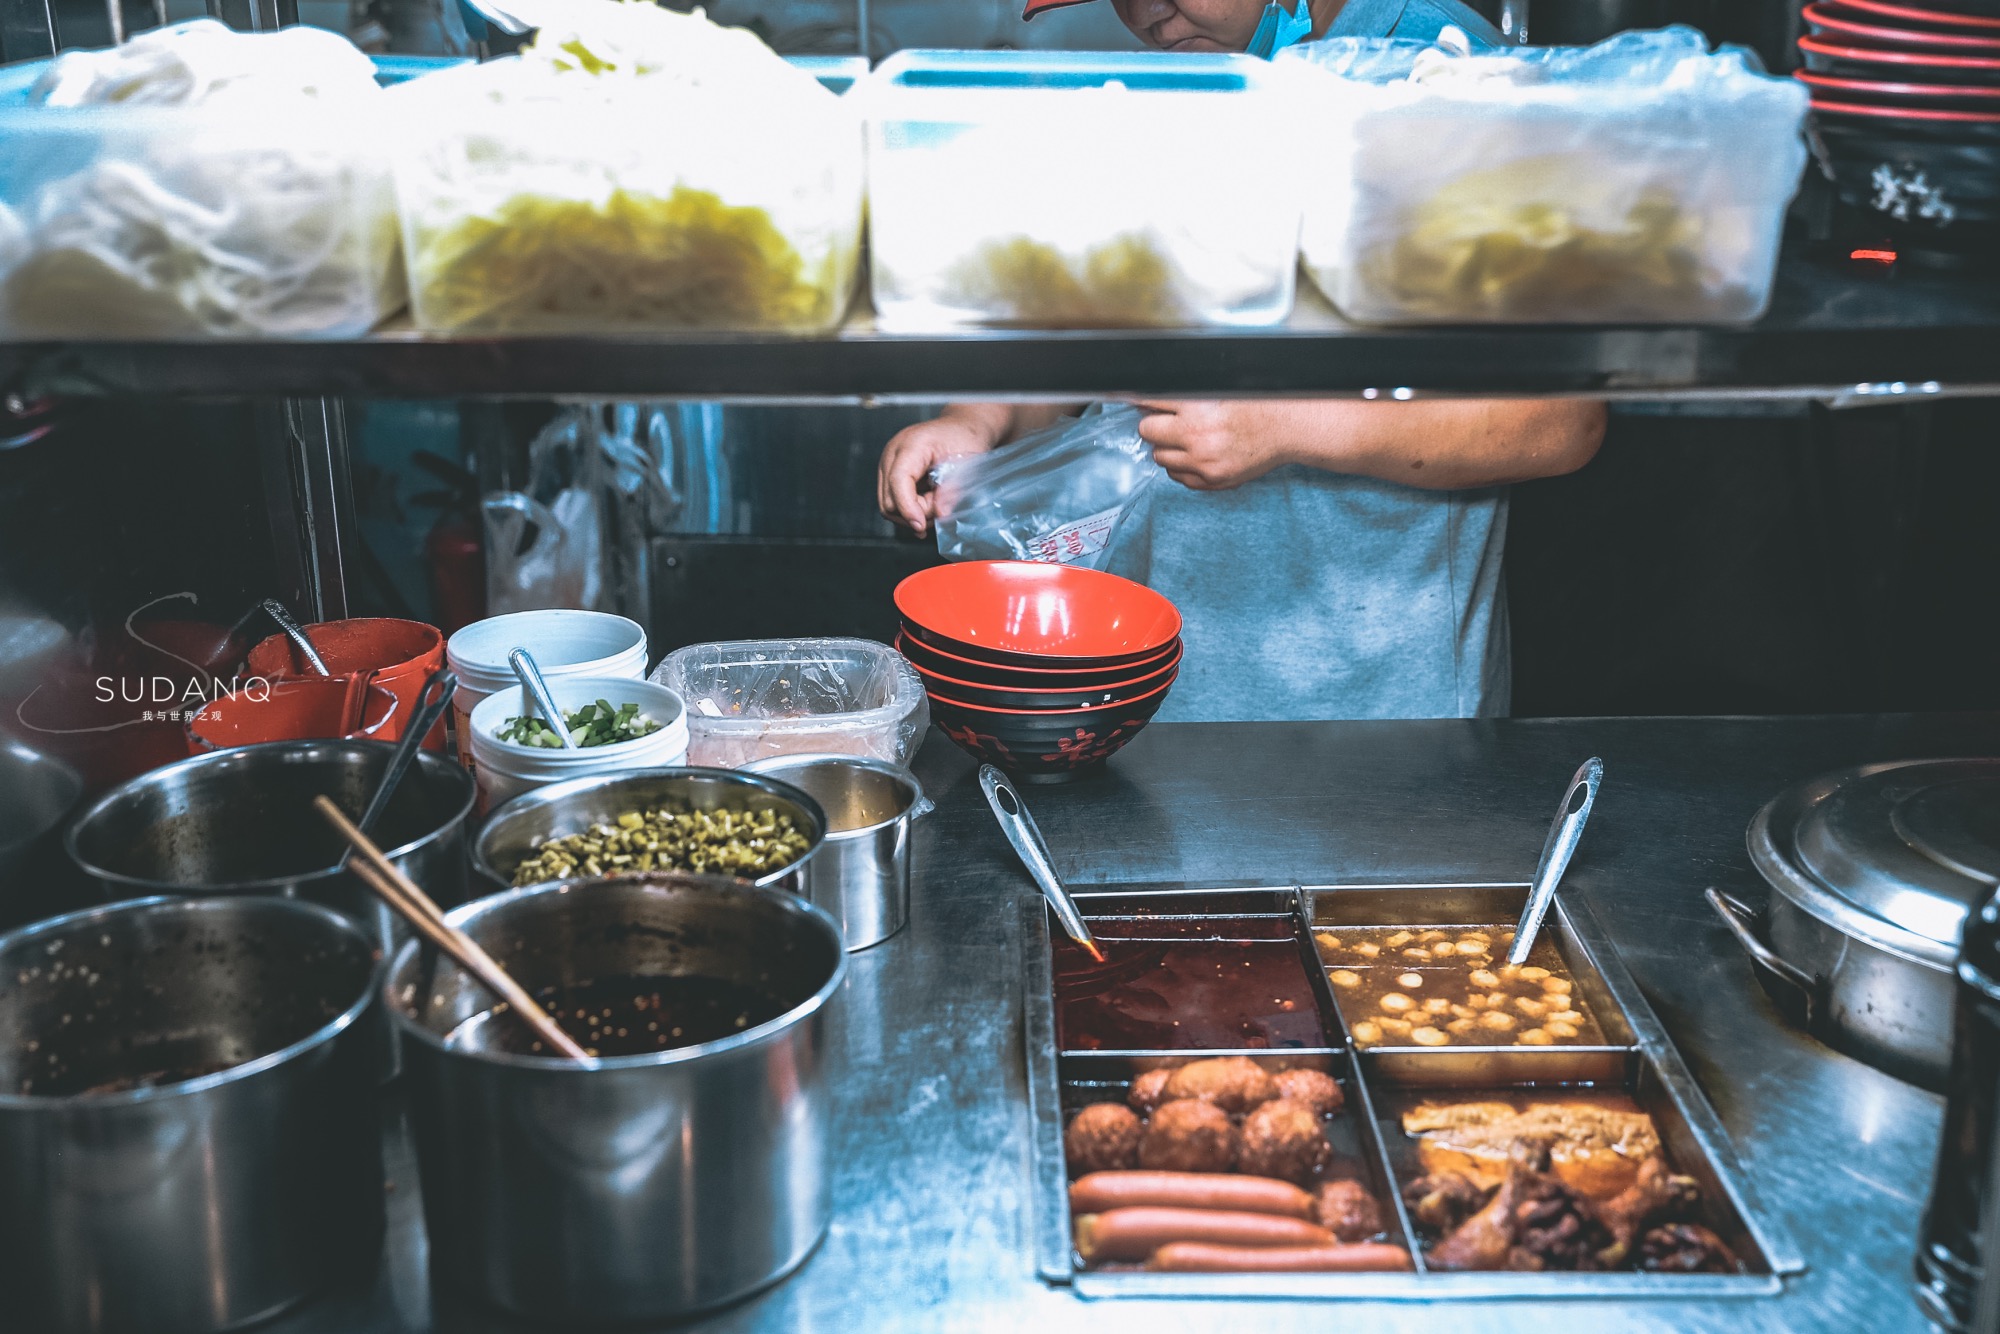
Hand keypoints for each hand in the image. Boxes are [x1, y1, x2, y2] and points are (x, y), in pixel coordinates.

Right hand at [877, 411, 1004, 536]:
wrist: (962, 427)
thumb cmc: (965, 438)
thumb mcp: (967, 463)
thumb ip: (952, 489)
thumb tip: (940, 513)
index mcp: (912, 444)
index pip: (899, 481)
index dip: (908, 507)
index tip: (921, 525)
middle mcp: (893, 452)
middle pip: (889, 499)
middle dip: (915, 513)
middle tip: (940, 508)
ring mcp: (889, 462)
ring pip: (888, 504)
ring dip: (912, 513)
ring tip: (935, 503)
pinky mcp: (890, 472)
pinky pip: (892, 501)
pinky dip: (909, 510)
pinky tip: (926, 506)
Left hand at [1134, 401, 1295, 491]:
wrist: (1285, 429)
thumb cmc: (1256, 406)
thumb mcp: (1219, 389)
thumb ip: (1186, 395)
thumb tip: (1152, 398)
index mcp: (1197, 408)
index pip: (1151, 403)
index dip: (1145, 402)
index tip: (1140, 401)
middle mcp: (1197, 436)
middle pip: (1148, 432)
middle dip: (1155, 425)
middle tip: (1168, 421)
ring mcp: (1203, 462)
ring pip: (1160, 457)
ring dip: (1167, 447)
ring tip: (1185, 439)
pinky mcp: (1211, 480)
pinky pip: (1178, 476)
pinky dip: (1181, 466)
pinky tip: (1194, 455)